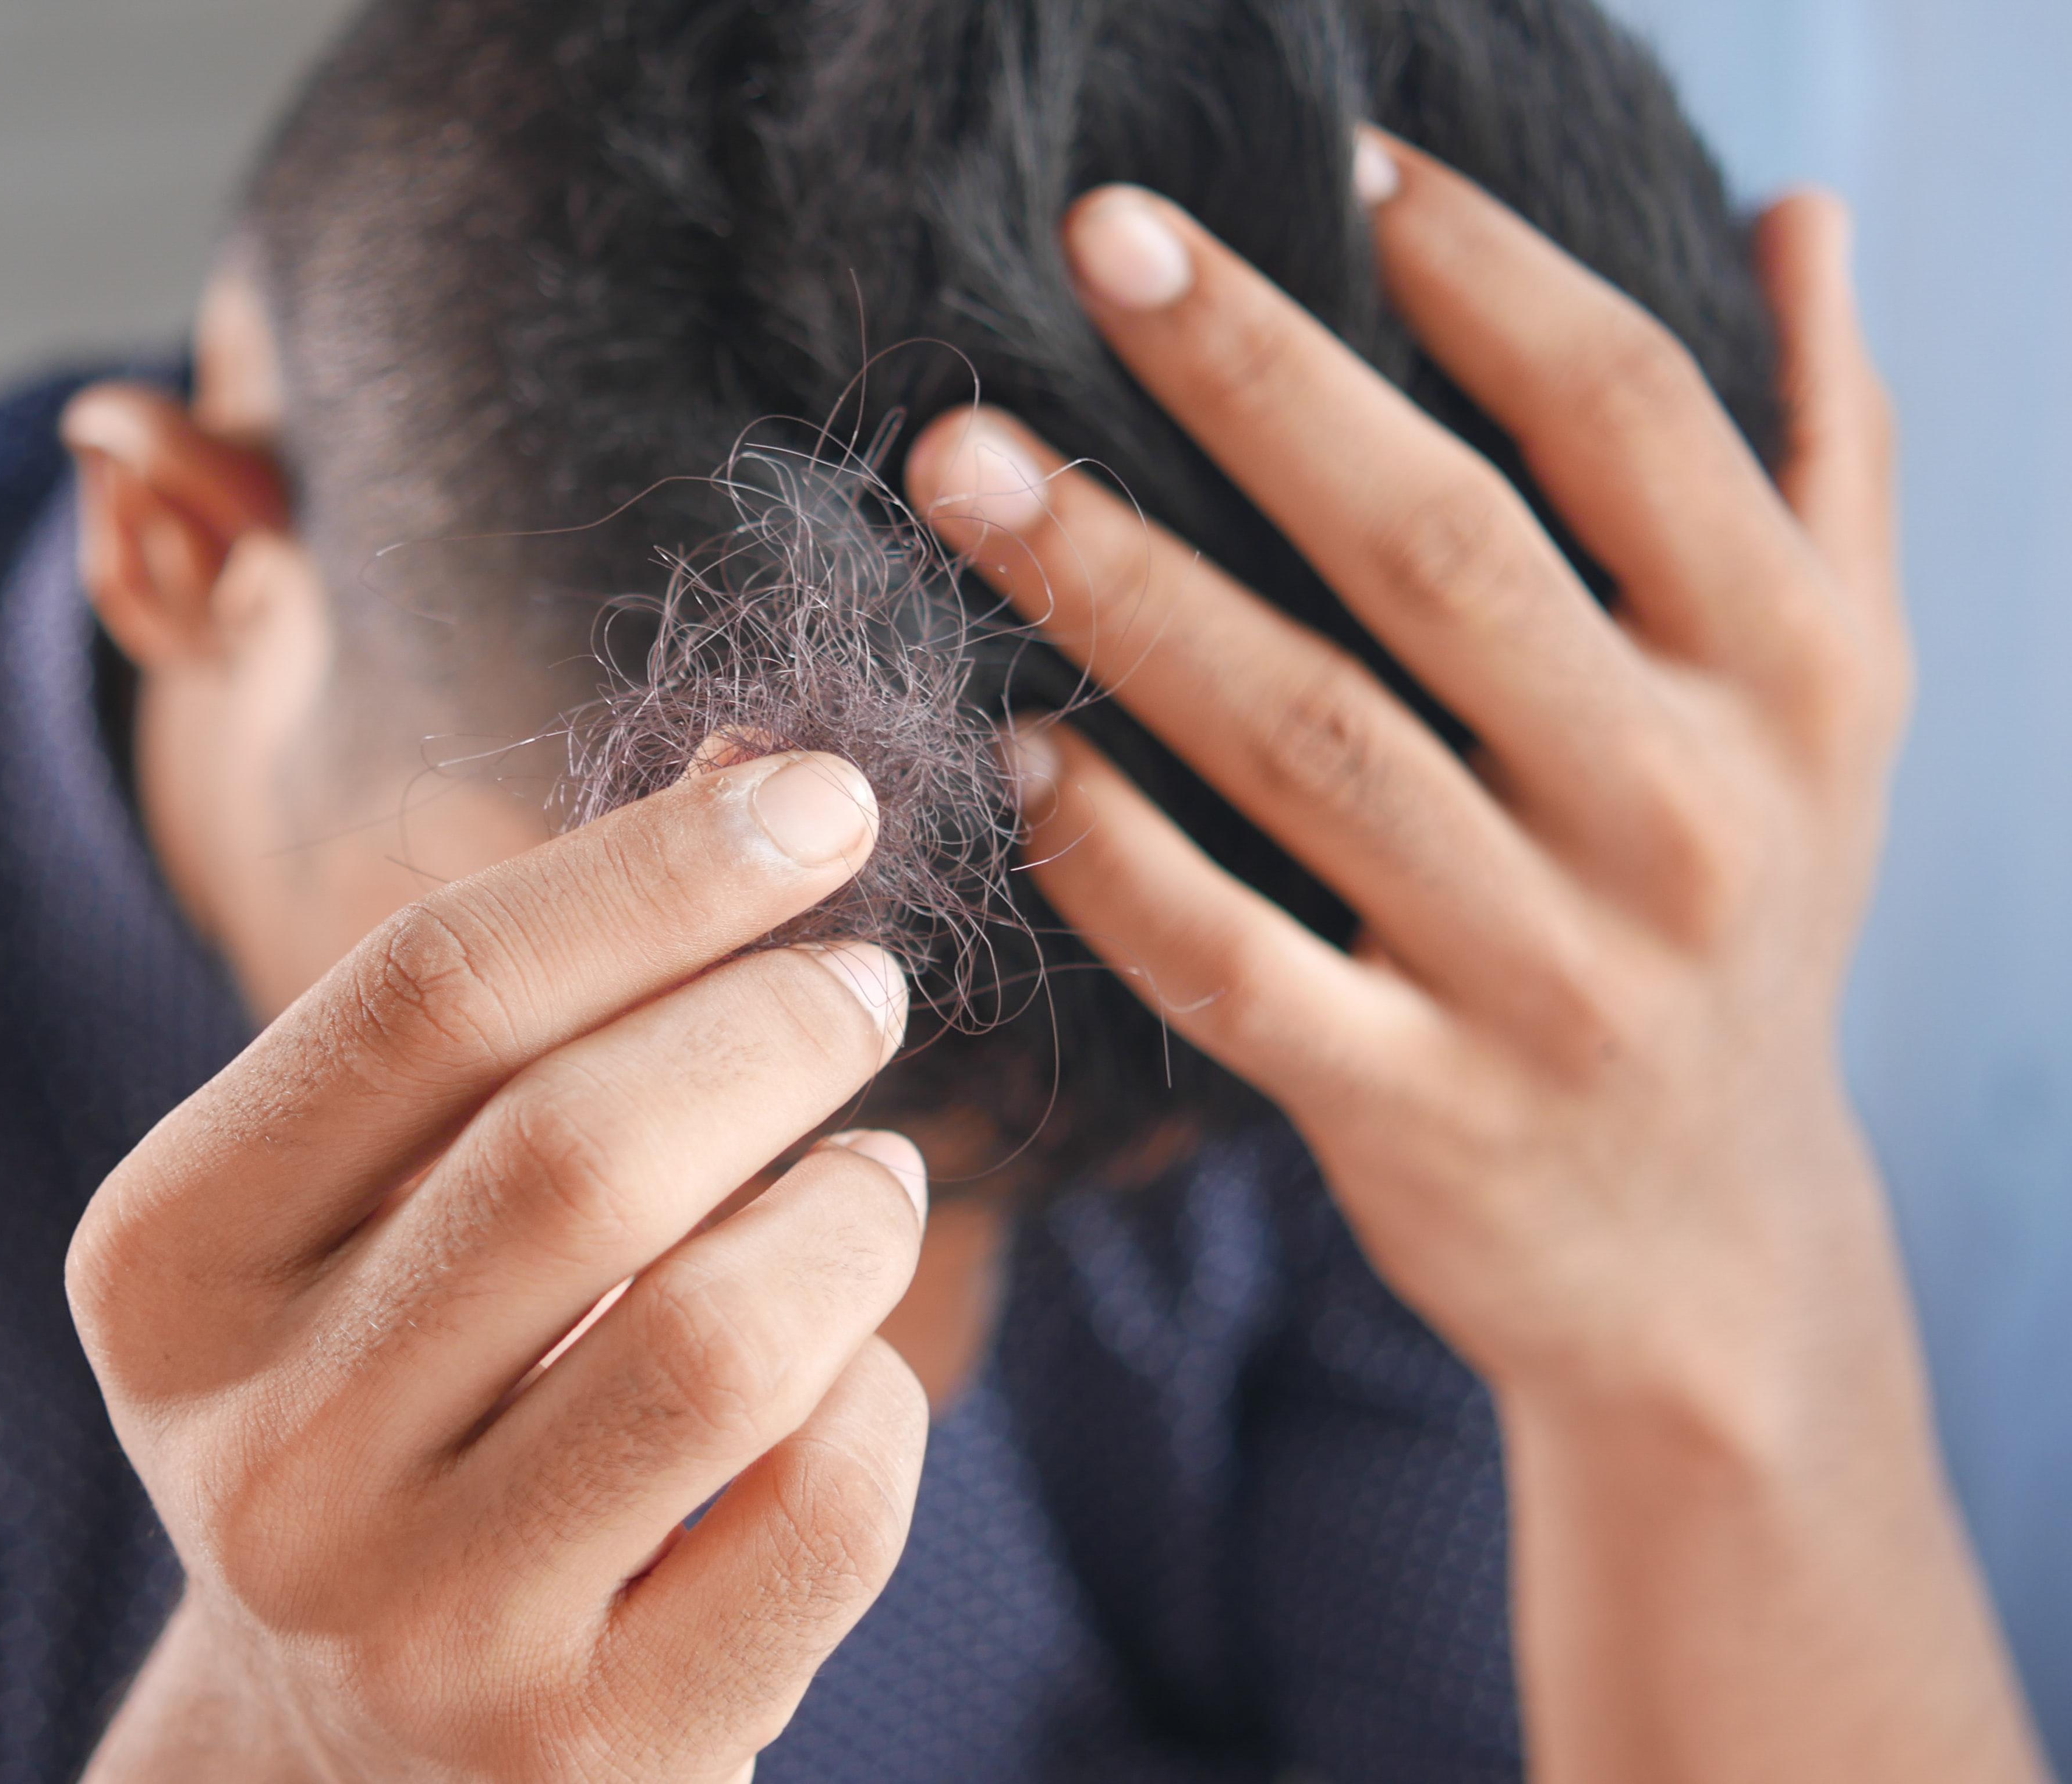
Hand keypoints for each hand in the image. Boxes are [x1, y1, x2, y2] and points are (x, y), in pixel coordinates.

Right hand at [69, 750, 930, 1782]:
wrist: (353, 1750)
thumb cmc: (400, 1396)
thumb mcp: (386, 1204)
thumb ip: (541, 1000)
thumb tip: (768, 770)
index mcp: (170, 1269)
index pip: (426, 995)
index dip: (654, 872)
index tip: (821, 802)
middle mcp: (264, 1457)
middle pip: (577, 1151)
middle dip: (774, 1025)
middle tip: (861, 987)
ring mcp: (419, 1627)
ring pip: (723, 1339)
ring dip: (853, 1213)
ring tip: (873, 1177)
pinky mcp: (585, 1756)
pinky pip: (823, 1510)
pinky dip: (882, 1400)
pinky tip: (847, 1372)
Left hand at [906, 137, 2044, 1781]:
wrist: (1709, 1248)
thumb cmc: (1743, 915)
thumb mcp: (1833, 699)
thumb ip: (1825, 457)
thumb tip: (1799, 217)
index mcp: (1785, 674)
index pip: (1627, 417)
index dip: (1482, 271)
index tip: (1336, 157)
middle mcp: (1680, 812)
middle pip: (1437, 548)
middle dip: (1252, 379)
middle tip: (1090, 242)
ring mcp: (1546, 975)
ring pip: (1304, 740)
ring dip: (1120, 588)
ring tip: (963, 465)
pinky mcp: (1418, 1111)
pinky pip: (1238, 965)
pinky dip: (1114, 857)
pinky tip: (1014, 749)